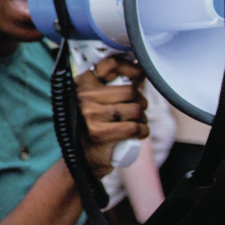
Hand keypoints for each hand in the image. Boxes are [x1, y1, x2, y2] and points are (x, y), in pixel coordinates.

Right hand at [74, 54, 148, 175]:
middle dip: (141, 102)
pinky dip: (143, 131)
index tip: (140, 75)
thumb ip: (111, 86)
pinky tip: (139, 132)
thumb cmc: (93, 126)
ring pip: (135, 109)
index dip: (132, 68)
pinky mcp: (100, 133)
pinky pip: (134, 127)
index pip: (111, 65)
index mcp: (82, 83)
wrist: (82, 158)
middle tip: (138, 109)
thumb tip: (141, 72)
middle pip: (130, 90)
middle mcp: (83, 96)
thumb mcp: (95, 101)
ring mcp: (90, 114)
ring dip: (142, 118)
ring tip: (136, 122)